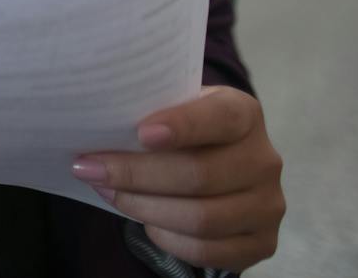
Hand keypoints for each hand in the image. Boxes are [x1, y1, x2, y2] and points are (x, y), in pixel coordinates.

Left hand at [71, 86, 284, 271]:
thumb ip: (148, 110)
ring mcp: (268, 205)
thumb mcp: (171, 107)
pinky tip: (143, 220)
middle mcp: (264, 160)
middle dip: (135, 174)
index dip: (183, 125)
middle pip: (199, 175)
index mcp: (244, 114)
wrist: (216, 161)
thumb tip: (96, 124)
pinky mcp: (261, 243)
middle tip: (89, 168)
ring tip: (107, 192)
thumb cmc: (181, 129)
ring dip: (143, 207)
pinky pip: (206, 251)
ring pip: (201, 218)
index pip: (219, 118)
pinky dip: (166, 238)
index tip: (141, 133)